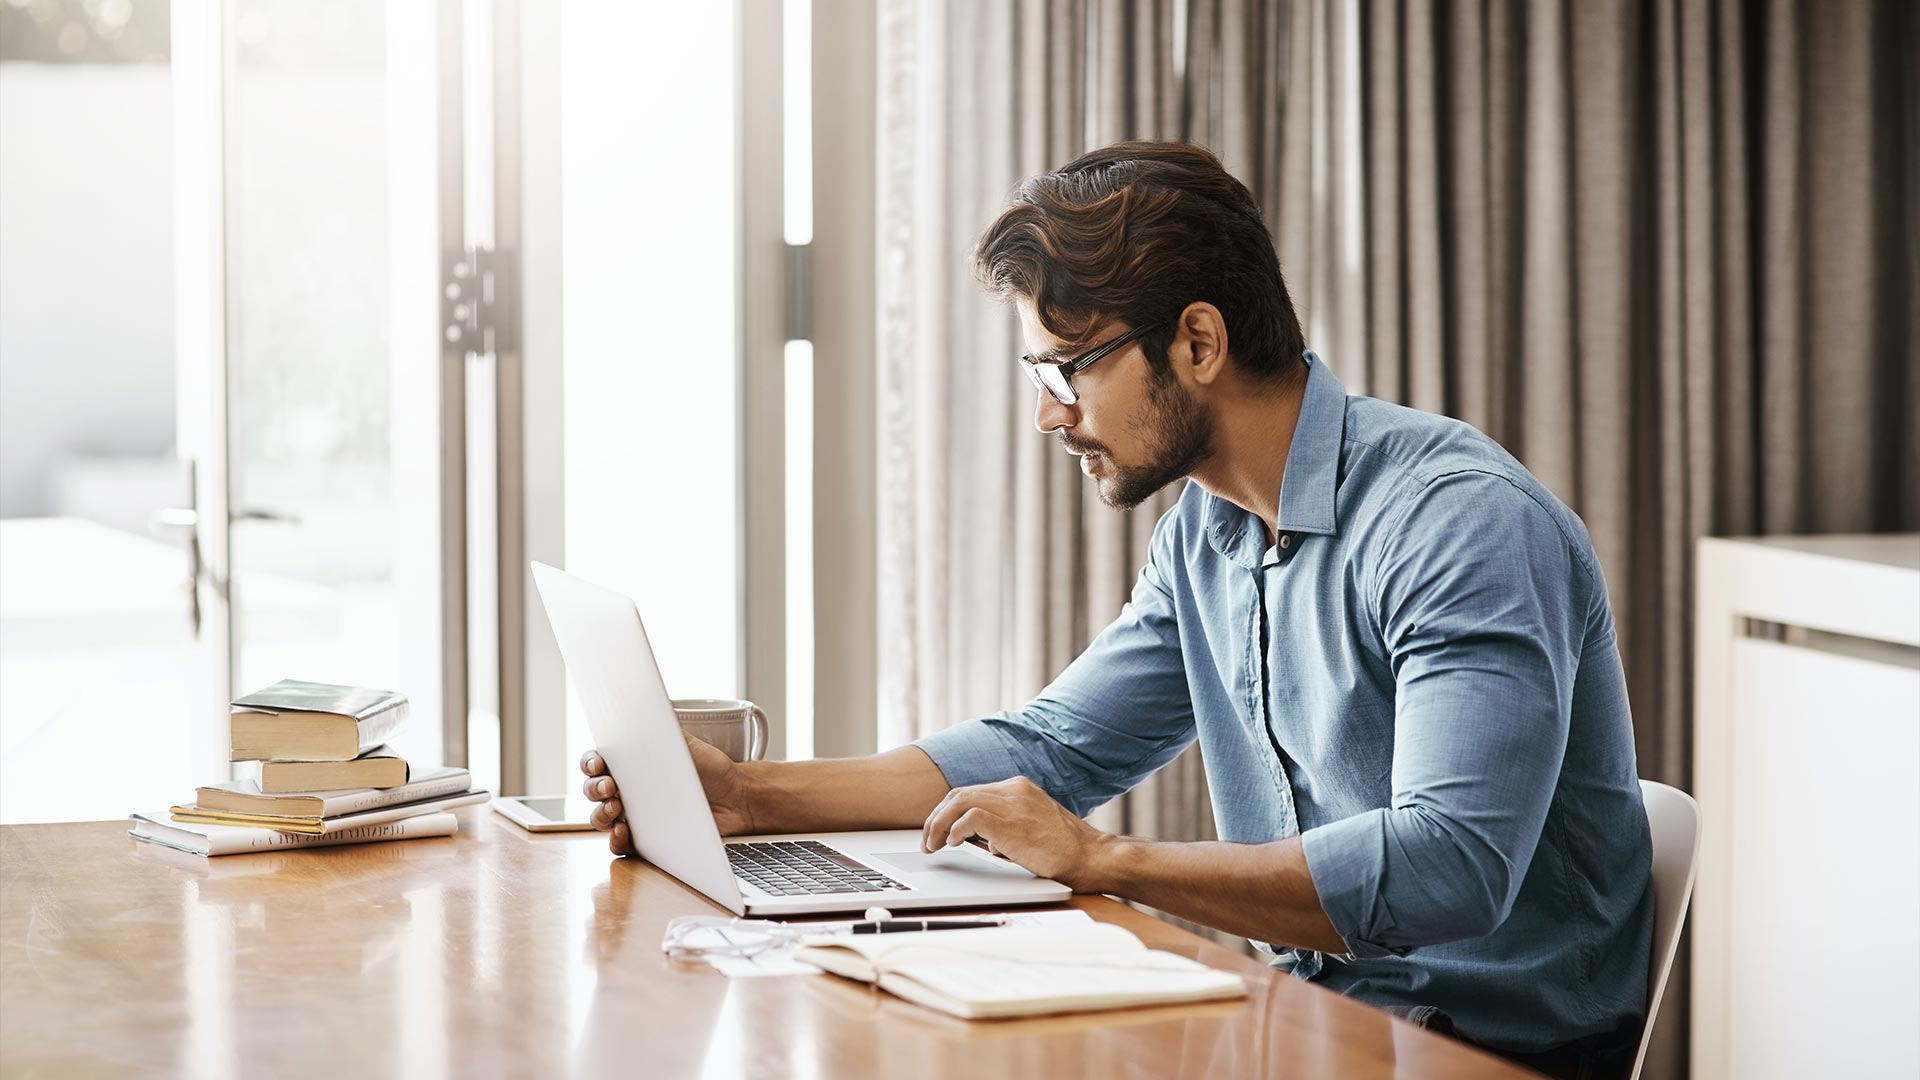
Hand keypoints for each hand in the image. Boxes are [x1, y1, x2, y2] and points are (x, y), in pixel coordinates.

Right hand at [579, 734, 754, 856]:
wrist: (735, 797)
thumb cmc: (707, 767)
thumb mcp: (685, 742)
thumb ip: (662, 728)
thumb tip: (642, 709)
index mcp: (629, 763)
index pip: (596, 761)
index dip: (589, 761)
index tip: (597, 762)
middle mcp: (626, 790)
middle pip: (592, 790)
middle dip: (594, 788)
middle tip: (610, 786)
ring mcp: (633, 816)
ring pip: (600, 818)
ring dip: (600, 814)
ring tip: (616, 808)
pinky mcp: (644, 841)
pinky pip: (620, 845)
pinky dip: (616, 841)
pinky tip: (623, 832)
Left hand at [919, 775, 1110, 888]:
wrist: (1091, 858)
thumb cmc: (1065, 851)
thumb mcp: (1032, 828)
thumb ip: (1005, 826)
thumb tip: (980, 839)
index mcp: (1019, 788)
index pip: (971, 792)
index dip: (947, 812)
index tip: (937, 831)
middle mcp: (1014, 790)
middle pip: (959, 794)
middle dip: (936, 818)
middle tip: (927, 841)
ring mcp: (1013, 804)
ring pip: (959, 801)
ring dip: (938, 824)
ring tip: (932, 845)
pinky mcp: (1011, 823)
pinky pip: (970, 818)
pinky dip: (954, 830)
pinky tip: (953, 844)